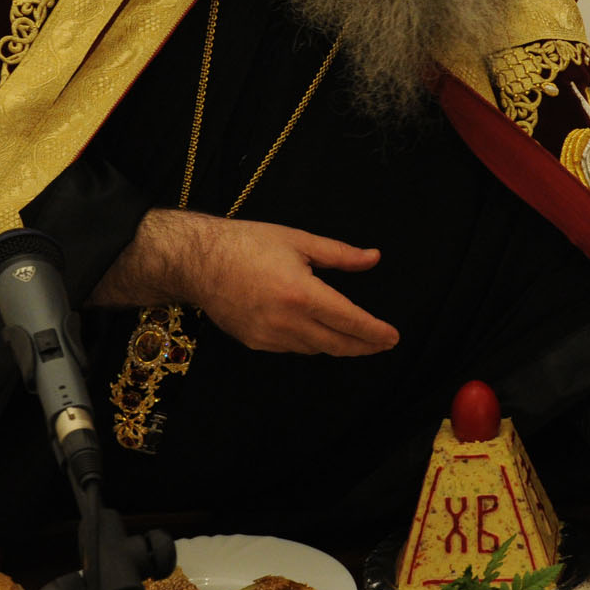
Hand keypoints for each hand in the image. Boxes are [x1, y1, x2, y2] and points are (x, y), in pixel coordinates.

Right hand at [93, 210, 398, 356]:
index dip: (374, 332)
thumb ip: (340, 255)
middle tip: (382, 344)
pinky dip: (311, 344)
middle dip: (363, 346)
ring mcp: (269, 337)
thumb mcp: (299, 240)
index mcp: (302, 294)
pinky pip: (293, 349)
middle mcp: (287, 321)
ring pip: (315, 349)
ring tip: (355, 339)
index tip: (392, 337)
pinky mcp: (255, 342)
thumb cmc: (248, 244)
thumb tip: (373, 258)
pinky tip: (319, 334)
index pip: (349, 320)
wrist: (196, 262)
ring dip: (337, 345)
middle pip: (336, 343)